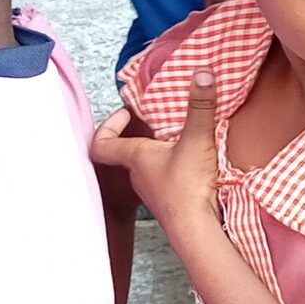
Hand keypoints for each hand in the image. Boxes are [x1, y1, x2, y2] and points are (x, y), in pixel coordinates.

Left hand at [91, 70, 223, 241]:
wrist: (197, 230)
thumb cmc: (187, 188)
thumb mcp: (197, 140)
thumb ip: (201, 106)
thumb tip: (202, 74)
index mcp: (135, 158)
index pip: (102, 142)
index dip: (109, 124)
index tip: (128, 113)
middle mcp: (138, 175)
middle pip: (126, 152)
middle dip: (140, 133)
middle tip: (156, 120)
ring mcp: (153, 191)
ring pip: (146, 166)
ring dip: (158, 151)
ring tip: (179, 138)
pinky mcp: (170, 201)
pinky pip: (164, 179)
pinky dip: (173, 167)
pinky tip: (194, 163)